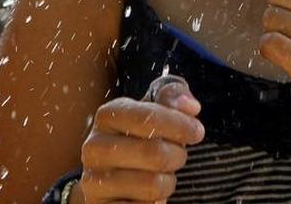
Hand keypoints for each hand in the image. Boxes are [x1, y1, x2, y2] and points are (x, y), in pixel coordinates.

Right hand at [77, 74, 204, 202]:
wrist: (109, 175)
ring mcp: (93, 180)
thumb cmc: (140, 136)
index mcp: (108, 116)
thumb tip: (189, 106)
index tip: (197, 131)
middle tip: (178, 155)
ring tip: (161, 174)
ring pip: (153, 185)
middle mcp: (95, 147)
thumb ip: (173, 97)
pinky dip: (155, 202)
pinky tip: (149, 194)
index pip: (149, 117)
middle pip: (155, 154)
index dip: (180, 125)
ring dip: (168, 182)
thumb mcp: (155, 109)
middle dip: (178, 156)